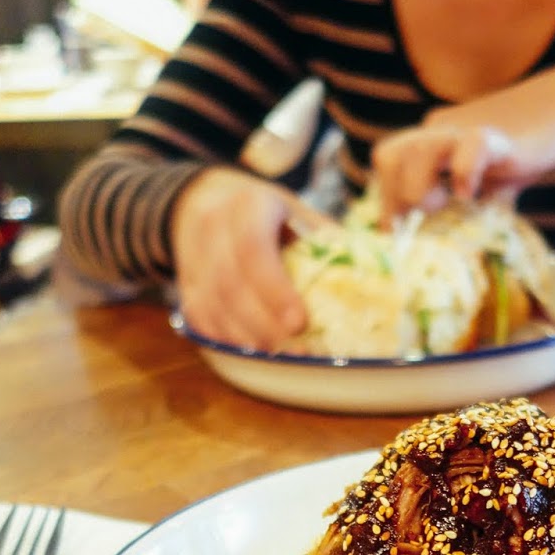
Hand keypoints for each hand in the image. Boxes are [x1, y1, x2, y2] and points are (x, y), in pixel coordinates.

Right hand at [168, 166, 326, 348]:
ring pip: (212, 306)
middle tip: (298, 350)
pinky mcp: (185, 282)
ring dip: (246, 337)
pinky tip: (254, 350)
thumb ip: (326, 240)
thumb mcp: (297, 212)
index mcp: (248, 204)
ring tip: (281, 355)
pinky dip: (226, 338)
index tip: (300, 322)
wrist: (205, 200)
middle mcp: (212, 227)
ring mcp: (192, 256)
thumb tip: (369, 277)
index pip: (253, 248)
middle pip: (230, 285)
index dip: (275, 289)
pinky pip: (200, 317)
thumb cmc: (267, 213)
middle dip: (264, 324)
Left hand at [371, 57, 554, 220]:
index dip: (386, 199)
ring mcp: (465, 130)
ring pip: (418, 149)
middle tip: (418, 224)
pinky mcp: (497, 135)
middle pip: (389, 154)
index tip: (395, 234)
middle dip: (394, 197)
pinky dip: (464, 173)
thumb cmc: (516, 158)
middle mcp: (439, 133)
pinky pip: (471, 146)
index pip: (388, 164)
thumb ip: (463, 213)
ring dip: (419, 188)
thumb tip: (448, 259)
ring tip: (443, 207)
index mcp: (429, 144)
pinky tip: (470, 195)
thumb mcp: (483, 189)